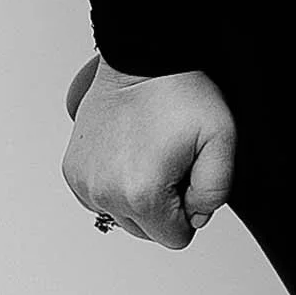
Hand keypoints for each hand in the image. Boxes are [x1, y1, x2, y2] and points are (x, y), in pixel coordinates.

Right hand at [62, 59, 236, 248]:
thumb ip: (216, 191)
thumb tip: (196, 217)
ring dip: (138, 192)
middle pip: (146, 230)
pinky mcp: (73, 170)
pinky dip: (116, 180)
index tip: (188, 171)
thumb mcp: (222, 138)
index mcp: (141, 196)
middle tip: (171, 157)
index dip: (189, 206)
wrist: (142, 56)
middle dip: (164, 202)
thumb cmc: (180, 90)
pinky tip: (130, 149)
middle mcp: (105, 195)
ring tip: (150, 149)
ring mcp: (84, 183)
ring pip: (122, 214)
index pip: (176, 237)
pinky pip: (101, 196)